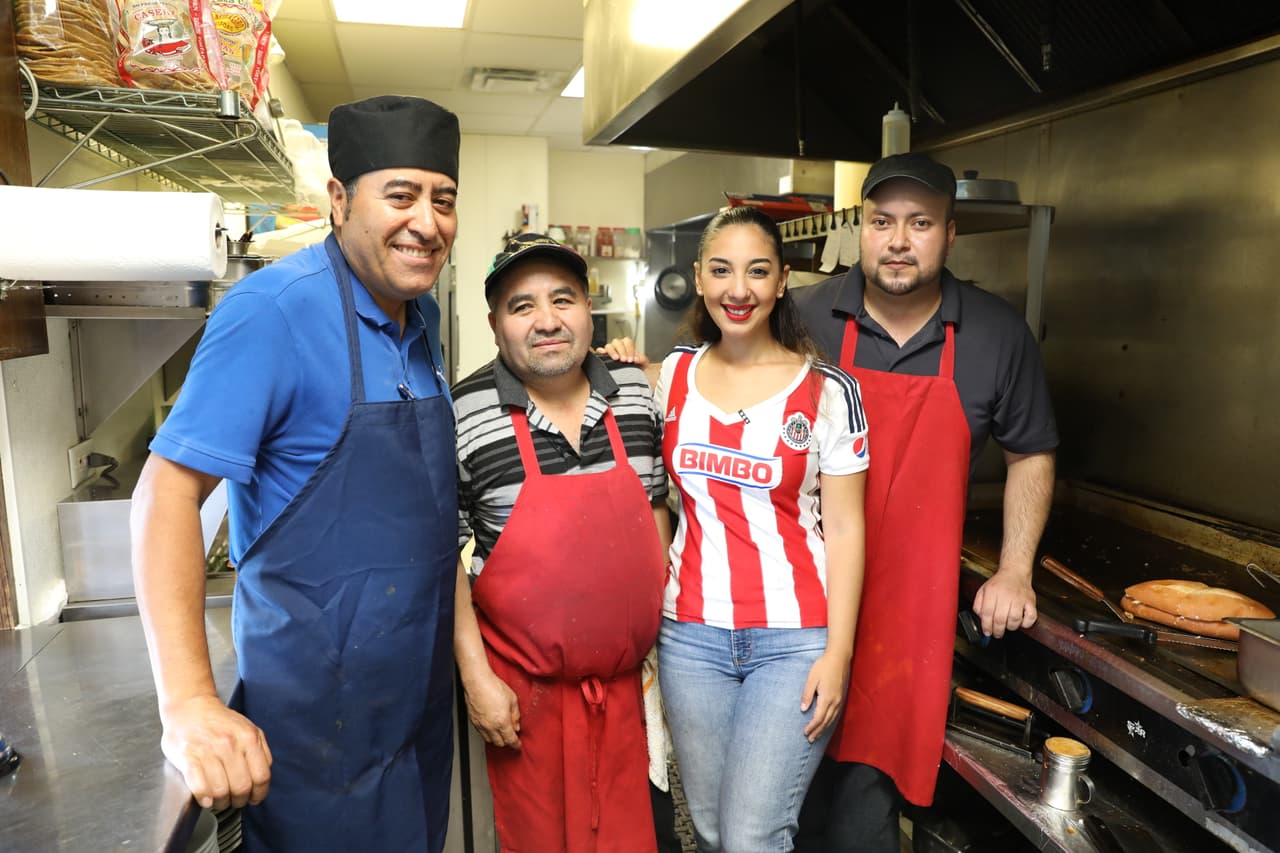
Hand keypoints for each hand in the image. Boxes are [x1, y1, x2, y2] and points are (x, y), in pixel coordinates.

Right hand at [160, 695, 271, 809]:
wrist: (190, 707)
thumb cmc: (219, 722)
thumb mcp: (248, 729)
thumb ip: (260, 751)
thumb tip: (263, 777)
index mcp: (248, 737)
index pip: (262, 776)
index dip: (259, 794)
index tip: (254, 799)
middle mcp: (229, 743)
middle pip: (242, 787)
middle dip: (239, 801)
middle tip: (234, 801)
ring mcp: (208, 750)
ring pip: (221, 791)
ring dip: (221, 803)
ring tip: (219, 800)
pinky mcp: (188, 757)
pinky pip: (199, 787)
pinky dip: (204, 799)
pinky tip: (206, 800)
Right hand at [462, 668, 521, 748]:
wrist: (477, 681)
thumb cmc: (493, 686)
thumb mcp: (512, 699)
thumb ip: (515, 715)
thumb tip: (516, 724)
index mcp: (502, 722)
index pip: (510, 740)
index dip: (515, 744)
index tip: (517, 745)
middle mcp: (490, 726)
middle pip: (499, 743)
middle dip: (506, 741)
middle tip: (510, 736)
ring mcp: (480, 725)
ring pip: (489, 740)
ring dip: (496, 739)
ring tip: (501, 732)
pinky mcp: (473, 721)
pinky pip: (481, 733)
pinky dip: (487, 734)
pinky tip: (491, 727)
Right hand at [594, 337, 647, 365]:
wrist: (631, 376)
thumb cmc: (636, 368)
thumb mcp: (642, 364)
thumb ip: (642, 359)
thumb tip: (637, 359)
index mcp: (627, 344)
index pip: (628, 342)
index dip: (630, 350)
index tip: (632, 359)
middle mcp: (618, 345)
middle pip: (618, 342)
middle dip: (622, 351)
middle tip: (625, 360)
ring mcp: (610, 350)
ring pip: (609, 346)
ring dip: (612, 352)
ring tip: (616, 359)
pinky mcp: (603, 356)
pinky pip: (599, 351)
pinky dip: (601, 352)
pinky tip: (604, 355)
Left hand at [800, 651, 849, 741]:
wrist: (838, 658)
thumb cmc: (823, 667)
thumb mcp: (811, 679)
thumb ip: (807, 695)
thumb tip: (803, 709)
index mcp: (827, 698)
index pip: (819, 718)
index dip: (812, 727)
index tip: (805, 732)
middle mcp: (835, 702)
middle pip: (826, 721)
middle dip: (818, 731)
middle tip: (810, 740)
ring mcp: (839, 700)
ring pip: (831, 719)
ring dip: (824, 729)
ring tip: (817, 735)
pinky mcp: (840, 697)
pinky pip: (835, 714)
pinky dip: (830, 722)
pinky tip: (826, 724)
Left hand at [972, 567, 1037, 637]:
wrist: (1015, 572)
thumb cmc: (999, 583)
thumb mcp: (983, 590)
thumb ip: (978, 604)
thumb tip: (980, 618)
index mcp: (992, 591)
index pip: (988, 613)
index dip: (986, 625)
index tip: (987, 632)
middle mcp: (1006, 594)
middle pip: (1000, 618)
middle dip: (997, 630)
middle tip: (996, 633)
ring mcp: (1020, 598)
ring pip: (1015, 620)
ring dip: (1010, 627)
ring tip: (1007, 625)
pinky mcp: (1031, 601)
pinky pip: (1030, 617)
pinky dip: (1025, 623)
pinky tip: (1020, 622)